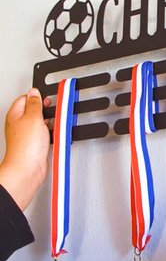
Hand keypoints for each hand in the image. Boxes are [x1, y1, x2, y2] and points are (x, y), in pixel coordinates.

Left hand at [0, 88, 50, 210]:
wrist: (28, 168)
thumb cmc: (26, 146)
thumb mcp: (33, 117)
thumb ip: (34, 103)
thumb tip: (34, 92)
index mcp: (15, 115)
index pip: (25, 98)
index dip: (37, 96)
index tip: (47, 98)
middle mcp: (19, 125)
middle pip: (33, 111)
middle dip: (45, 110)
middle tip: (52, 109)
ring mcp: (28, 136)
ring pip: (41, 123)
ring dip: (50, 122)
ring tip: (56, 123)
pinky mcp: (36, 145)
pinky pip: (45, 135)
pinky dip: (52, 134)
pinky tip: (56, 135)